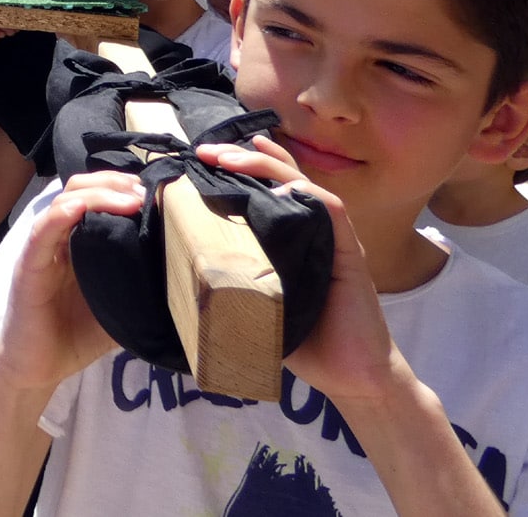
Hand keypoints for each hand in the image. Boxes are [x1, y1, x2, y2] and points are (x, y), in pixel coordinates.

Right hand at [0, 172, 142, 393]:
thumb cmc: (75, 336)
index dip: (124, 186)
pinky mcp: (29, 264)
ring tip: (131, 198)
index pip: (97, 196)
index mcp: (79, 242)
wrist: (37, 368)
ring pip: (65, 200)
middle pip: (81, 187)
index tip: (156, 191)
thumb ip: (140, 287)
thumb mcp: (120, 306)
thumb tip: (186, 282)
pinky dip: (63, 213)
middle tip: (147, 190)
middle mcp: (59, 237)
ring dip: (98, 193)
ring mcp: (42, 248)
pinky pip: (43, 230)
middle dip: (115, 181)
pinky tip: (83, 207)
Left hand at [196, 136, 403, 405]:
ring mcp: (332, 239)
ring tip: (232, 158)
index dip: (238, 168)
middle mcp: (311, 230)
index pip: (264, 189)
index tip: (201, 158)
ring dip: (268, 166)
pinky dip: (309, 196)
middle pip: (279, 177)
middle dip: (242, 158)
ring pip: (301, 186)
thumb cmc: (304, 342)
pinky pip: (332, 214)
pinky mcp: (349, 255)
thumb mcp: (254, 308)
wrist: (352, 376)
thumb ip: (229, 287)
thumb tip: (175, 284)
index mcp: (288, 238)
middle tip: (206, 151)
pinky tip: (284, 186)